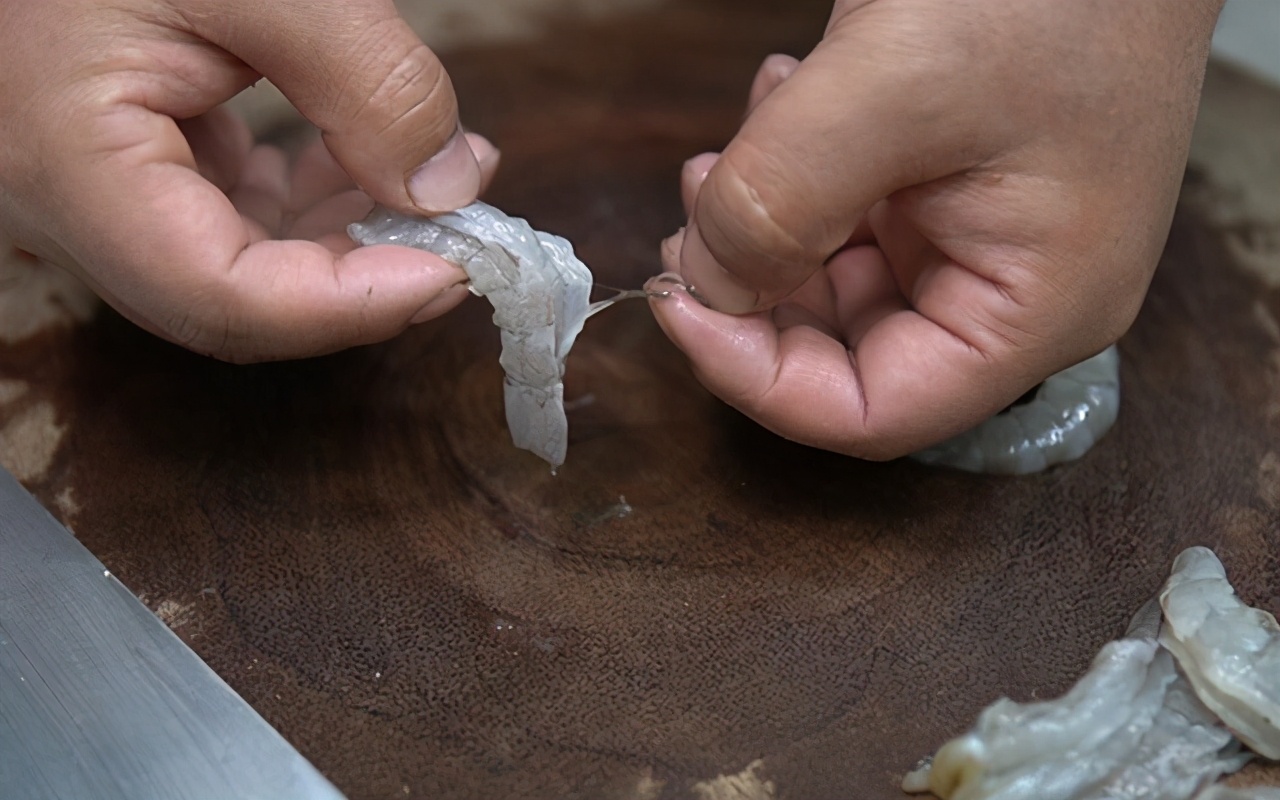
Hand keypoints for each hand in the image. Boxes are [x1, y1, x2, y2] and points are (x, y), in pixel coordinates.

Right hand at [0, 0, 497, 361]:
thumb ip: (367, 79)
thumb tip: (451, 186)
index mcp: (70, 163)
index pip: (220, 296)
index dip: (350, 306)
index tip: (456, 270)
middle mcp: (68, 204)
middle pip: (235, 302)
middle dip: (363, 281)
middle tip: (466, 237)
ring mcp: (94, 190)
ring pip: (240, 267)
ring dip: (349, 242)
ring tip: (440, 183)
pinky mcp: (126, 163)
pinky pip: (226, 218)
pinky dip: (310, 204)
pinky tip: (368, 161)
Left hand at [651, 0, 1222, 458]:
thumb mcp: (899, 85)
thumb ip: (782, 197)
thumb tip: (703, 283)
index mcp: (1031, 310)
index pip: (873, 413)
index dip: (758, 378)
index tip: (679, 302)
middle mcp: (1010, 294)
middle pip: (844, 353)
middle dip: (753, 295)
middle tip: (691, 221)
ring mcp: (981, 239)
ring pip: (833, 284)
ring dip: (766, 228)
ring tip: (735, 144)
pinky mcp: (954, 188)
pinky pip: (851, 219)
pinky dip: (798, 178)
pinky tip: (785, 101)